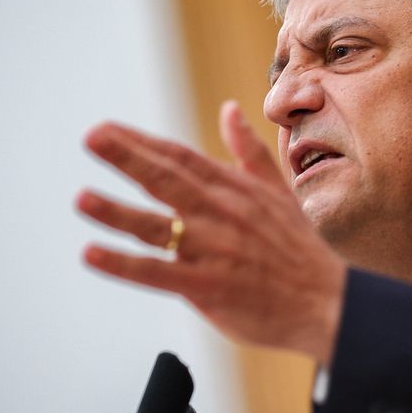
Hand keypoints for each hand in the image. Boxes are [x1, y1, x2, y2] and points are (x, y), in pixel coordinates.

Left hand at [76, 101, 345, 363]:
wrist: (329, 302)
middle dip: (126, 157)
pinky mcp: (209, 288)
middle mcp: (222, 214)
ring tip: (82, 198)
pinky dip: (124, 264)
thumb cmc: (300, 251)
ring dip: (117, 212)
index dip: (141, 142)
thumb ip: (248, 152)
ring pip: (158, 227)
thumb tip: (229, 110)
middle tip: (92, 137)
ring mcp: (215, 250)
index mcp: (235, 190)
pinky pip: (158, 274)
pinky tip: (93, 254)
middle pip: (167, 180)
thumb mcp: (279, 191)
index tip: (107, 129)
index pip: (181, 158)